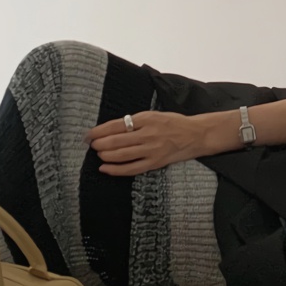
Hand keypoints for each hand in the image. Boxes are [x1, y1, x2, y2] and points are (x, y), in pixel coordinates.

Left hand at [86, 111, 205, 175]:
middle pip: (116, 140)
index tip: (89, 134)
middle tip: (91, 144)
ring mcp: (151, 150)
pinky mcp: (155, 162)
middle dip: (99, 143)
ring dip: (105, 155)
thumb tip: (112, 129)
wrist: (196, 134)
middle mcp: (148, 134)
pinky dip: (115, 169)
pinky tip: (105, 168)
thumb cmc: (174, 123)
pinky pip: (131, 168)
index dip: (99, 130)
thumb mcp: (155, 115)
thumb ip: (136, 121)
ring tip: (98, 154)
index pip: (116, 125)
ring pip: (121, 155)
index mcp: (147, 118)